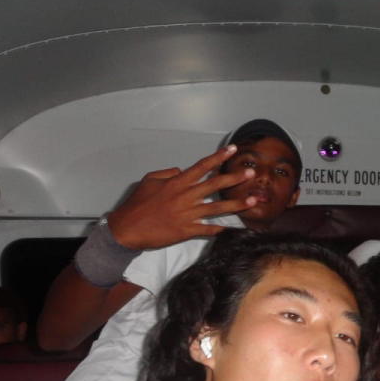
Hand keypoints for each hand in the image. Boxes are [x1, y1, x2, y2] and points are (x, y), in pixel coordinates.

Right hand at [106, 146, 255, 249]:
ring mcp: (187, 214)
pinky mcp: (187, 230)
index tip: (232, 150)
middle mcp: (185, 196)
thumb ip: (167, 173)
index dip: (218, 157)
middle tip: (251, 173)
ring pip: (217, 208)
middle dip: (235, 178)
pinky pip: (207, 229)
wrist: (127, 229)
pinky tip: (231, 227)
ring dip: (236, 204)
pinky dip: (219, 228)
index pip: (201, 166)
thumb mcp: (148, 180)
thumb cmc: (136, 204)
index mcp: (177, 183)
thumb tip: (181, 171)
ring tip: (252, 200)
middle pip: (215, 185)